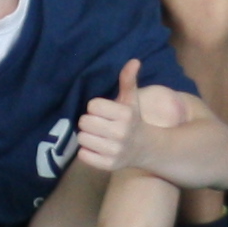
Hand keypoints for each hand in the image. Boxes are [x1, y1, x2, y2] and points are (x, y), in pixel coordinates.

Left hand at [74, 59, 147, 174]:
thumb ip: (128, 80)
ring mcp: (114, 151)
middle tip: (99, 124)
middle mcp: (120, 133)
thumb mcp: (131, 100)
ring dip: (87, 136)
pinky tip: (97, 148)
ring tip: (97, 136)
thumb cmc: (133, 120)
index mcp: (125, 114)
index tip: (104, 112)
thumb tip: (134, 60)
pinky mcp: (108, 165)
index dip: (96, 107)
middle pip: (84, 122)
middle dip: (89, 121)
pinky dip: (86, 151)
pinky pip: (83, 155)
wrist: (146, 148)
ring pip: (82, 138)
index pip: (92, 106)